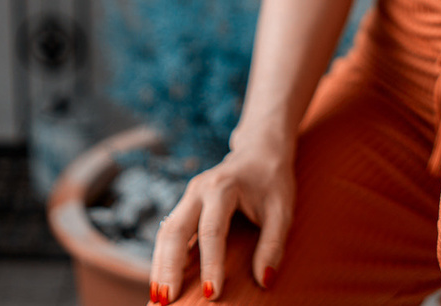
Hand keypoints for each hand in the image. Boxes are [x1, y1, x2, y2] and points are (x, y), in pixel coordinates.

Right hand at [149, 140, 295, 301]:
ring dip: (159, 265)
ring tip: (157, 296)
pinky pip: (169, 231)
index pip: (212, 230)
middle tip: (165, 300)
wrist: (260, 150)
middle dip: (168, 267)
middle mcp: (199, 189)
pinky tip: (163, 280)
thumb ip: (274, 244)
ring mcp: (189, 196)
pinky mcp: (186, 205)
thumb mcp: (282, 210)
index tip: (212, 294)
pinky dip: (163, 257)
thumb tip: (264, 280)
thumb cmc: (273, 181)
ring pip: (165, 231)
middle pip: (175, 230)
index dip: (211, 264)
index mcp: (223, 187)